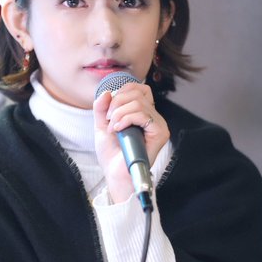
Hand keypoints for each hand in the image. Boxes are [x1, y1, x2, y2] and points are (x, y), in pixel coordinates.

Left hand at [93, 82, 169, 203]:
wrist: (115, 173)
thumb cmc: (112, 154)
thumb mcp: (102, 125)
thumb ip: (101, 108)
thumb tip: (106, 92)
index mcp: (142, 113)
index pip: (138, 88)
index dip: (121, 92)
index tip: (109, 110)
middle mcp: (153, 117)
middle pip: (137, 92)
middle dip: (116, 103)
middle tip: (109, 120)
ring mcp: (158, 125)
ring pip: (138, 103)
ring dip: (119, 113)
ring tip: (113, 128)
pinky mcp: (160, 133)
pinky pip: (143, 114)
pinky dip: (126, 119)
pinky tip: (119, 130)